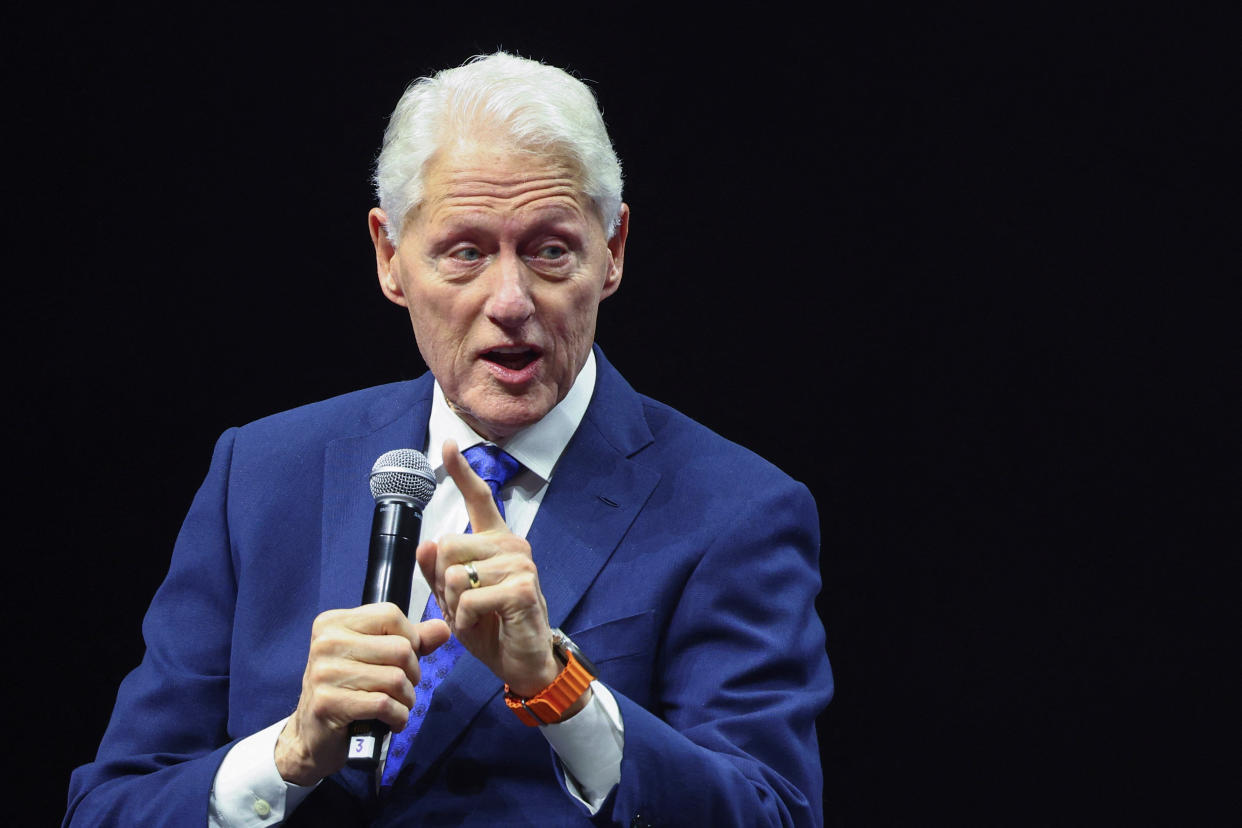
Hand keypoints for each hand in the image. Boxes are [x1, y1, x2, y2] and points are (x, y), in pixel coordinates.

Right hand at [274, 603, 449, 784]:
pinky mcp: (327, 703)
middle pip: (400, 648)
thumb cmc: (347, 691)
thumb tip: (443, 629)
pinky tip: (391, 722)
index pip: (391, 615)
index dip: (411, 639)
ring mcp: (324, 672)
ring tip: (397, 707)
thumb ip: (410, 641)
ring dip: (406, 699)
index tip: (404, 661)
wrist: (311, 736)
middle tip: (401, 690)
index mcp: (334, 622)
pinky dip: (398, 717)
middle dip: (412, 675)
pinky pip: (384, 704)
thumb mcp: (377, 658)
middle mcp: (326, 642)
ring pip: (395, 679)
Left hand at [417, 440, 560, 697]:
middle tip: (462, 606)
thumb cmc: (489, 627)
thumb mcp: (453, 599)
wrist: (521, 662)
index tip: (449, 446)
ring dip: (454, 606)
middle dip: (442, 584)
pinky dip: (466, 620)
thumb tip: (427, 544)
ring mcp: (520, 564)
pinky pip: (470, 599)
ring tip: (475, 617)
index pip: (479, 498)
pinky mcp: (523, 588)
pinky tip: (482, 626)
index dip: (461, 472)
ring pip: (455, 576)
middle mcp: (511, 545)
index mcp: (494, 541)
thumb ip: (437, 571)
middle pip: (448, 546)